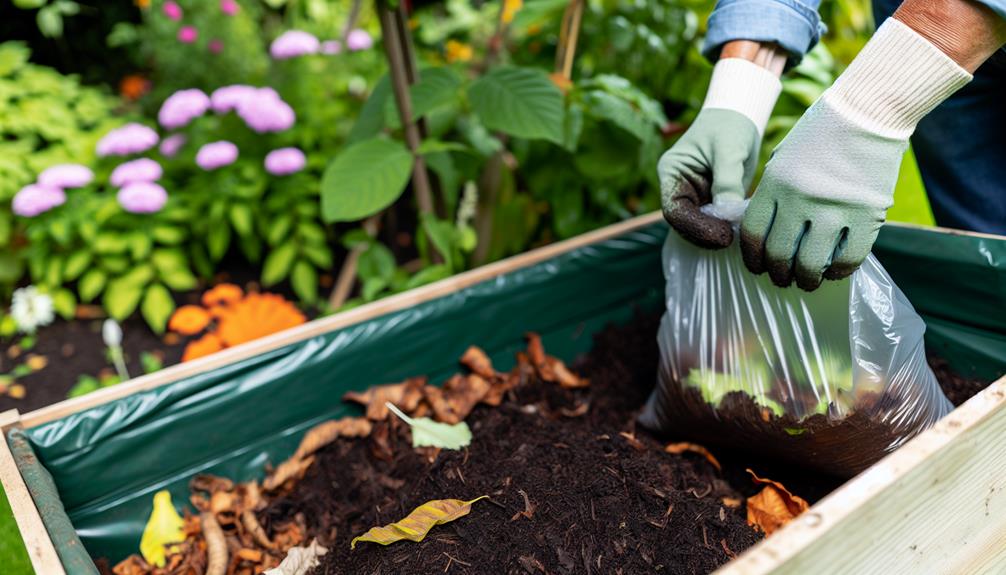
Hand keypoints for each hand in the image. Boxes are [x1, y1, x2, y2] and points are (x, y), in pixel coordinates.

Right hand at [659, 108, 759, 247]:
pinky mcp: (709, 202)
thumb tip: (728, 214)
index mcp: (672, 173)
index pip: (674, 210)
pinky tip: (740, 230)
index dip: (695, 227)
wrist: (739, 118)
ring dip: (715, 235)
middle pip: (684, 223)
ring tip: (738, 235)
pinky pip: (713, 223)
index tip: (721, 234)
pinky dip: (725, 229)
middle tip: (732, 239)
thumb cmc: (729, 127)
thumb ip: (727, 180)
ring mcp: (693, 197)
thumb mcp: (729, 149)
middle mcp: (677, 188)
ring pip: (698, 227)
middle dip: (706, 234)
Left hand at [741, 18, 970, 289]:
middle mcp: (799, 199)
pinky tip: (834, 272)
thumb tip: (763, 233)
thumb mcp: (783, 158)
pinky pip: (849, 258)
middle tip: (782, 279)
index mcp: (774, 184)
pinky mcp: (867, 215)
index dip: (752, 257)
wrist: (868, 109)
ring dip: (806, 279)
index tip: (757, 266)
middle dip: (777, 273)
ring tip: (806, 281)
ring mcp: (834, 209)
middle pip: (779, 253)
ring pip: (810, 263)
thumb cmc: (822, 132)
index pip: (752, 233)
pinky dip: (839, 271)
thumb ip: (772, 194)